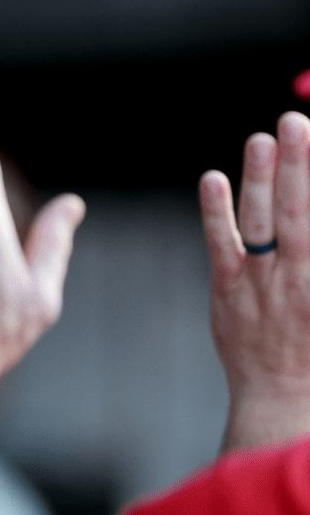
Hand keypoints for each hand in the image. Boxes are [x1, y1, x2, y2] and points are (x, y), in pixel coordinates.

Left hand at [200, 113, 309, 449]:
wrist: (282, 394)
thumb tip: (306, 209)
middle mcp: (301, 276)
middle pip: (301, 210)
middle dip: (300, 164)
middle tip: (295, 120)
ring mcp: (262, 284)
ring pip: (260, 223)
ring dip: (260, 178)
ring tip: (261, 138)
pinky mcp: (227, 292)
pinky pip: (220, 246)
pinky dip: (215, 212)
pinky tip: (213, 179)